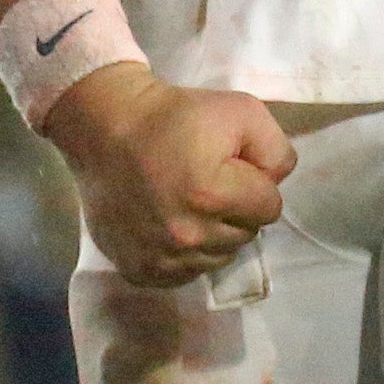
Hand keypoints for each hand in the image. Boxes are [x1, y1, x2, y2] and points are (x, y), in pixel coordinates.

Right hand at [45, 64, 293, 289]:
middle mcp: (186, 236)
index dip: (256, 183)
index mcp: (212, 195)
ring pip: (217, 258)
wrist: (107, 130)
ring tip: (189, 201)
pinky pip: (186, 273)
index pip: (270, 208)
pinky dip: (186, 253)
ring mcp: (161, 259)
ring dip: (213, 233)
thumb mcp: (241, 110)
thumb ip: (277, 151)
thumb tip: (276, 185)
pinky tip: (171, 222)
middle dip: (236, 209)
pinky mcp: (139, 271)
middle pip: (245, 235)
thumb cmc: (175, 116)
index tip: (233, 166)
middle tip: (209, 181)